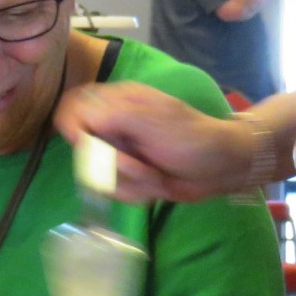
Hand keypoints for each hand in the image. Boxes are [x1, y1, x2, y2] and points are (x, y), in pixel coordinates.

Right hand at [53, 81, 252, 202]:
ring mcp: (119, 152)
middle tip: (138, 166)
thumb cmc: (194, 138)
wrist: (224, 168)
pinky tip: (157, 186)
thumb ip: (114, 115)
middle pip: (80, 149)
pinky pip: (113, 191)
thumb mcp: (154, 122)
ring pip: (95, 175)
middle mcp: (112, 125)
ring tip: (155, 177)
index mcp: (116, 101)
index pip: (72, 109)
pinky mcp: (127, 176)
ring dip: (128, 183)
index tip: (92, 148)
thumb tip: (80, 121)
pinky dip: (135, 193)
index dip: (75, 130)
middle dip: (110, 166)